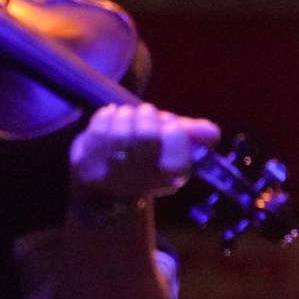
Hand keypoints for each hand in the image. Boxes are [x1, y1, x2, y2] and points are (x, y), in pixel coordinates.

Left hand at [68, 104, 220, 203]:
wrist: (105, 185)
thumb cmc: (146, 157)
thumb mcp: (174, 147)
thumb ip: (194, 135)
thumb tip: (212, 132)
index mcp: (171, 178)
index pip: (177, 159)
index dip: (175, 134)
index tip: (170, 124)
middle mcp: (142, 183)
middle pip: (145, 136)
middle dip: (147, 116)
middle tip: (146, 113)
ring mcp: (111, 177)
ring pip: (120, 130)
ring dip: (126, 114)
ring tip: (128, 116)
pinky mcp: (86, 166)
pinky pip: (97, 129)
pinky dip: (106, 116)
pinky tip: (111, 118)